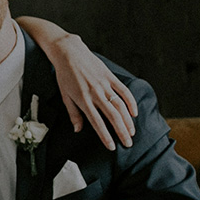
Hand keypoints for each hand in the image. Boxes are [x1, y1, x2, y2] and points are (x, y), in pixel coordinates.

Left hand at [34, 27, 137, 149]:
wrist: (69, 52)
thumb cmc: (64, 75)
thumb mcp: (65, 96)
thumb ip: (73, 114)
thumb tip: (77, 130)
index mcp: (83, 100)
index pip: (97, 122)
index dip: (105, 136)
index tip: (112, 147)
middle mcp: (95, 93)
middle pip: (112, 116)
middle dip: (121, 132)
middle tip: (128, 144)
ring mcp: (104, 84)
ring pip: (120, 105)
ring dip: (128, 120)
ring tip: (132, 132)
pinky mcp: (110, 76)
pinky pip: (123, 90)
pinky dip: (130, 101)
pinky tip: (134, 113)